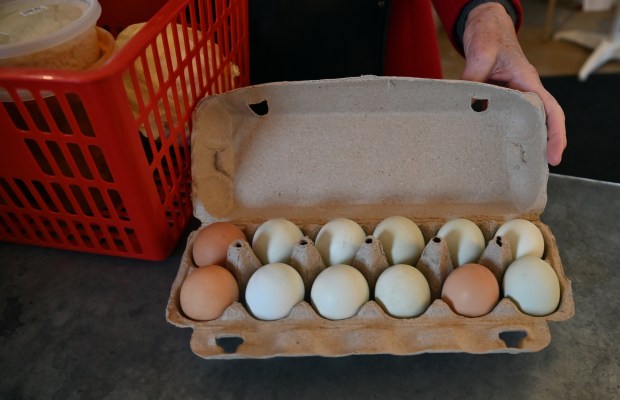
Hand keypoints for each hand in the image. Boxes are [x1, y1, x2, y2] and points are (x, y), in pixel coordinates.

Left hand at [461, 3, 565, 165]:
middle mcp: (523, 91)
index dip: (555, 134)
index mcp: (528, 81)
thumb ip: (474, 76)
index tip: (554, 156)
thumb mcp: (481, 53)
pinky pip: (501, 117)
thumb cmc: (489, 35)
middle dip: (539, 146)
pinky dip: (498, 132)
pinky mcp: (496, 97)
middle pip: (539, 122)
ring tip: (511, 167)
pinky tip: (487, 146)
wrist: (484, 25)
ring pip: (521, 122)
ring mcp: (510, 95)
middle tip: (530, 172)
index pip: (550, 111)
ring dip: (520, 142)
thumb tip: (466, 101)